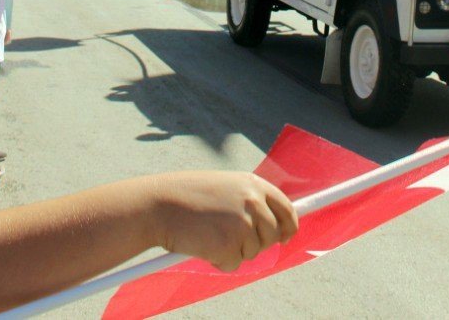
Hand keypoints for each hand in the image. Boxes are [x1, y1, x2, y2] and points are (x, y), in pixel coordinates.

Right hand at [147, 172, 297, 271]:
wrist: (158, 205)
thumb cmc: (187, 197)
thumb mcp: (224, 188)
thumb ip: (249, 202)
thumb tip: (274, 227)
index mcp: (253, 184)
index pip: (286, 209)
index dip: (289, 226)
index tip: (286, 237)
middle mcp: (253, 202)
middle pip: (272, 236)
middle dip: (257, 243)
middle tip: (231, 238)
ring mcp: (242, 224)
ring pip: (252, 252)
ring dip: (233, 250)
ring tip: (208, 234)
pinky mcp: (229, 245)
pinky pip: (233, 264)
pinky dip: (218, 261)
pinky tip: (202, 244)